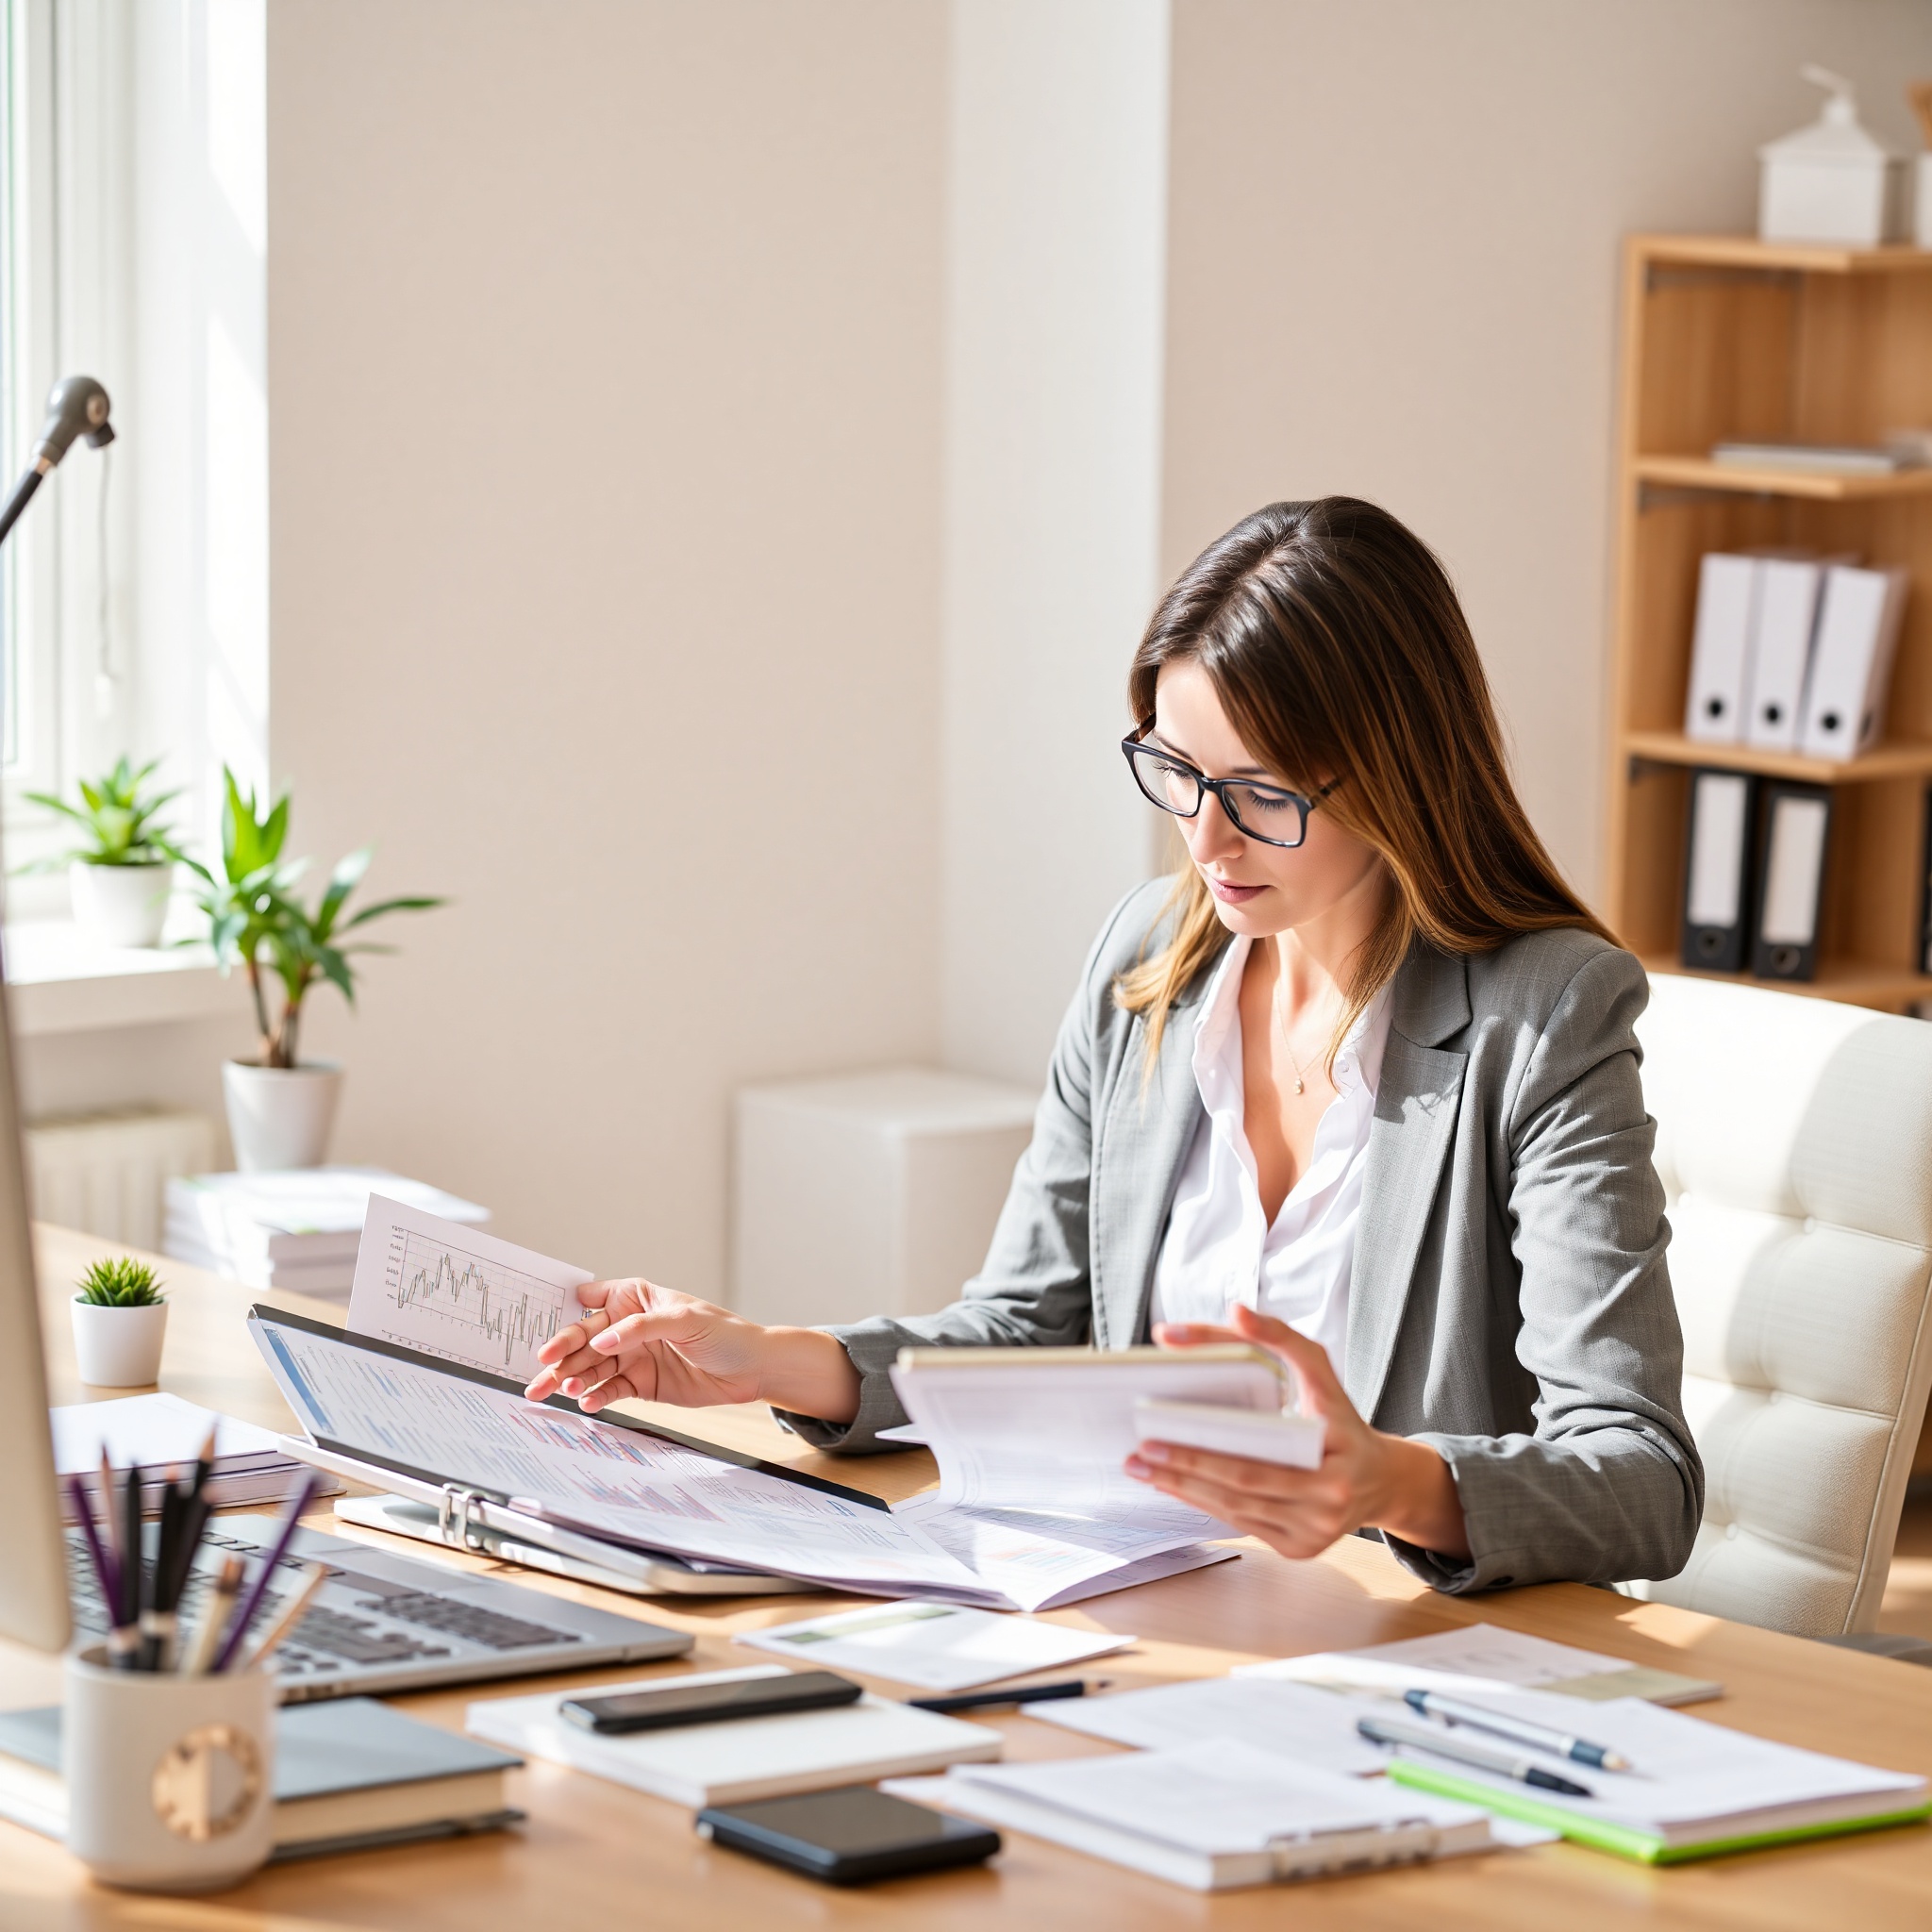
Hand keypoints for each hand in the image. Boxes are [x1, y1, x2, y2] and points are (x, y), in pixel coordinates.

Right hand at [522, 1278, 861, 1422]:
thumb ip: (641, 1327)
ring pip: (591, 1367)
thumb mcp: (685, 1320)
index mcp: (634, 1298)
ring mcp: (630, 1356)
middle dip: (560, 1354)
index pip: (591, 1301)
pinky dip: (596, 1396)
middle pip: (583, 1339)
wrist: (751, 1370)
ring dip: (573, 1378)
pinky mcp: (639, 1384)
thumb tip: (602, 1338)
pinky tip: (587, 1401)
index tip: (542, 1327)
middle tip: (541, 1369)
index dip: (565, 1313)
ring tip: (559, 1390)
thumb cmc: (724, 1332)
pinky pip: (609, 1390)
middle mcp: (626, 1327)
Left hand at [1125, 1304, 1469, 1561]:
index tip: (1160, 1422)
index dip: (1209, 1440)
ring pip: (1238, 1509)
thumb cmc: (1340, 1419)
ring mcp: (1315, 1529)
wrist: (1380, 1480)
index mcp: (1337, 1447)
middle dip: (1185, 1466)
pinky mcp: (1300, 1548)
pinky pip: (1243, 1524)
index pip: (1264, 1442)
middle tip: (1139, 1450)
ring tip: (1141, 1467)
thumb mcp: (1321, 1372)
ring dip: (1183, 1488)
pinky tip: (1172, 1485)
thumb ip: (1281, 1337)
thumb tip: (1235, 1312)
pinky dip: (1204, 1504)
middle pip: (1243, 1481)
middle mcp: (1331, 1496)